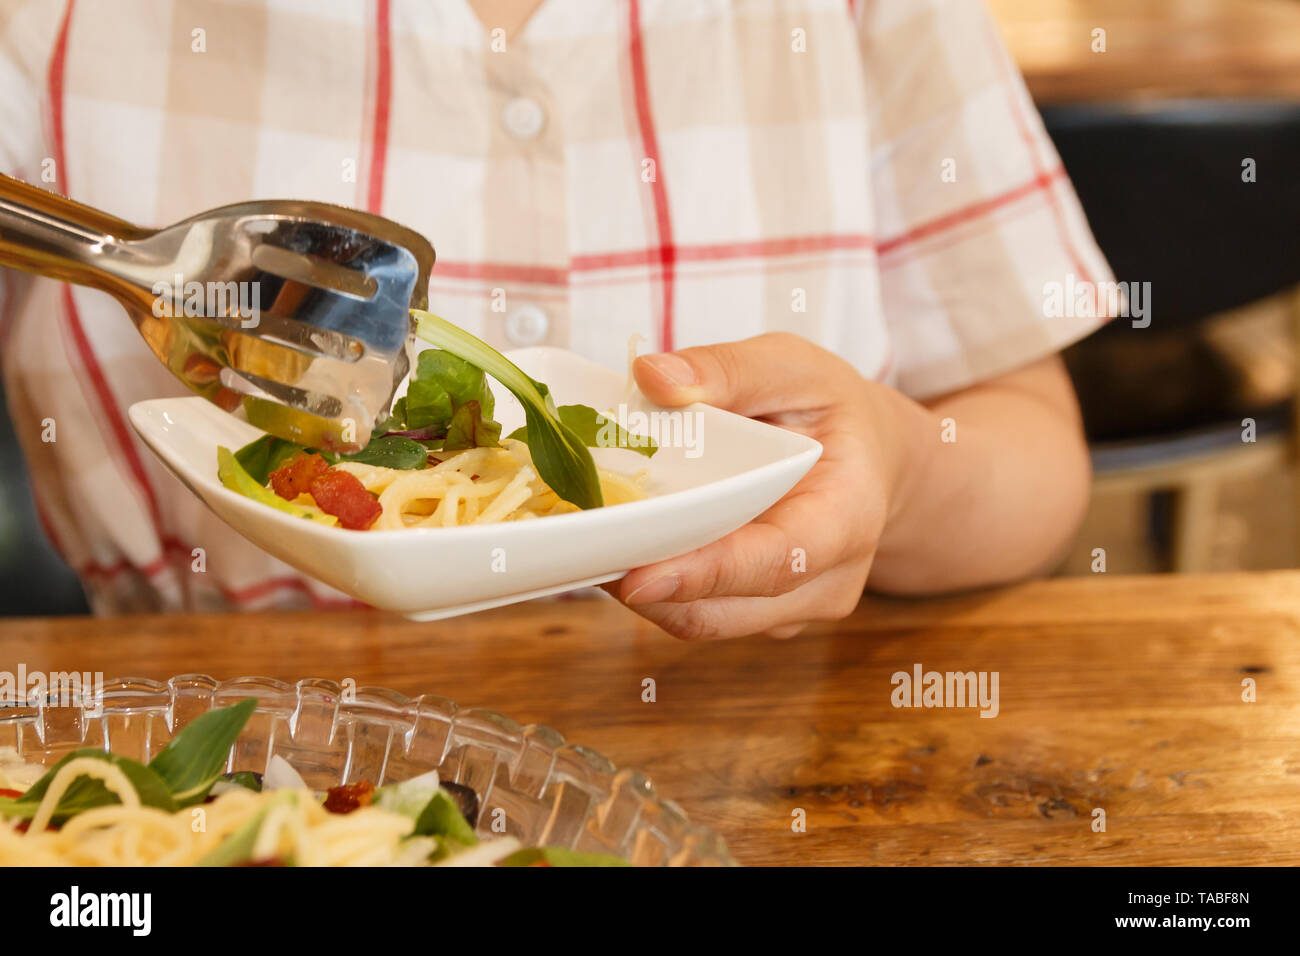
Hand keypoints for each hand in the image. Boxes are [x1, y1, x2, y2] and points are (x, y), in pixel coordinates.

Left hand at [607, 332, 909, 639]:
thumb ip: (730, 368)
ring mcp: (792, 607)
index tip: (638, 576)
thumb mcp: (796, 366)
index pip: (778, 562)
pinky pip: (698, 613)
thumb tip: (651, 376)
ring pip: (703, 622)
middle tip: (581, 544)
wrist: (870, 460)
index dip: (706, 573)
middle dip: (649, 587)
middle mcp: (825, 581)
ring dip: (641, 590)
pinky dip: (654, 586)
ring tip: (590, 540)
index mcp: (847, 516)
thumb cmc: (832, 411)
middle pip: (726, 610)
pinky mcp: (758, 614)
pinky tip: (621, 544)